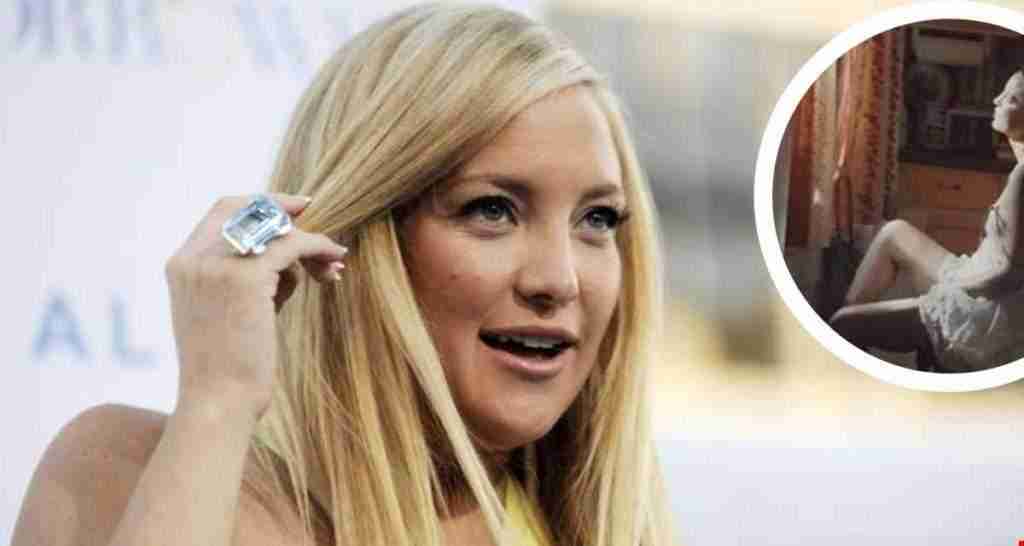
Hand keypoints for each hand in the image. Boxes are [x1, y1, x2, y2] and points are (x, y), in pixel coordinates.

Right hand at [165, 193, 347, 419]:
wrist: (219, 402)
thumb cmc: (229, 368)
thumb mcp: (226, 313)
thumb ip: (246, 279)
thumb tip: (290, 262)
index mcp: (181, 265)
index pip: (221, 211)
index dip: (260, 203)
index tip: (294, 210)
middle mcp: (194, 258)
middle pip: (247, 207)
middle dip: (286, 211)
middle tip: (319, 225)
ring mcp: (217, 265)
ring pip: (276, 230)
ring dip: (310, 244)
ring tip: (331, 267)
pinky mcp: (246, 277)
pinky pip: (293, 245)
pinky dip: (319, 249)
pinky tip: (334, 262)